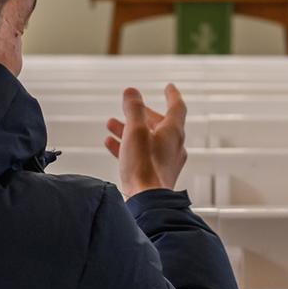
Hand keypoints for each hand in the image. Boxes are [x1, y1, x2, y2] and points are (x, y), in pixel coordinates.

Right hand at [104, 85, 188, 199]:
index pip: (177, 107)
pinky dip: (127, 146)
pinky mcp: (155, 175)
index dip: (172, 95)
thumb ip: (133, 109)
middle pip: (160, 124)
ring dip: (130, 130)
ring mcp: (165, 162)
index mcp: (174, 132)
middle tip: (129, 108)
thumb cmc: (144, 166)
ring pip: (148, 140)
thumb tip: (132, 92)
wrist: (147, 201)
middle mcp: (174, 146)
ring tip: (111, 124)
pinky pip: (141, 155)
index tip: (168, 87)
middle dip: (142, 114)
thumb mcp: (135, 130)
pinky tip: (110, 143)